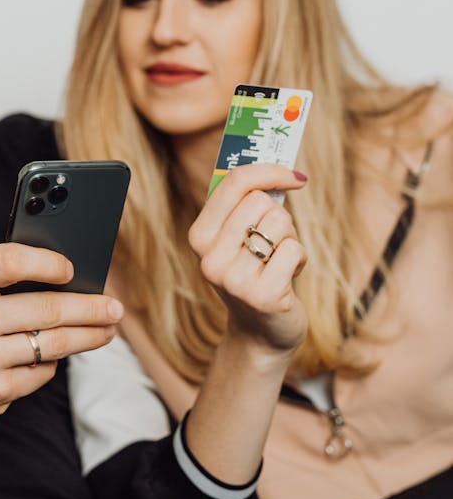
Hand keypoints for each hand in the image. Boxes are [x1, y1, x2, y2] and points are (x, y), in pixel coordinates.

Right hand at [0, 243, 123, 435]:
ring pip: (53, 345)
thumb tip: (50, 266)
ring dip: (88, 337)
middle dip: (91, 308)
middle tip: (114, 307)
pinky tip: (56, 354)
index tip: (72, 267)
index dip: (48, 262)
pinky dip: (51, 362)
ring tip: (107, 329)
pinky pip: (40, 374)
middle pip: (47, 310)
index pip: (12, 262)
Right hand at [188, 164, 307, 355]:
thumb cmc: (255, 272)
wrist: (261, 332)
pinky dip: (300, 260)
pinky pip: (293, 250)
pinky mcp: (262, 296)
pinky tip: (288, 278)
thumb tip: (284, 166)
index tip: (294, 176)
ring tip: (279, 261)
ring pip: (279, 223)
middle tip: (274, 243)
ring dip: (290, 239)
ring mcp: (233, 279)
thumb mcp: (237, 238)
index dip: (269, 170)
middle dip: (279, 217)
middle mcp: (209, 257)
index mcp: (199, 236)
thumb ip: (244, 203)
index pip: (233, 182)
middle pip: (261, 201)